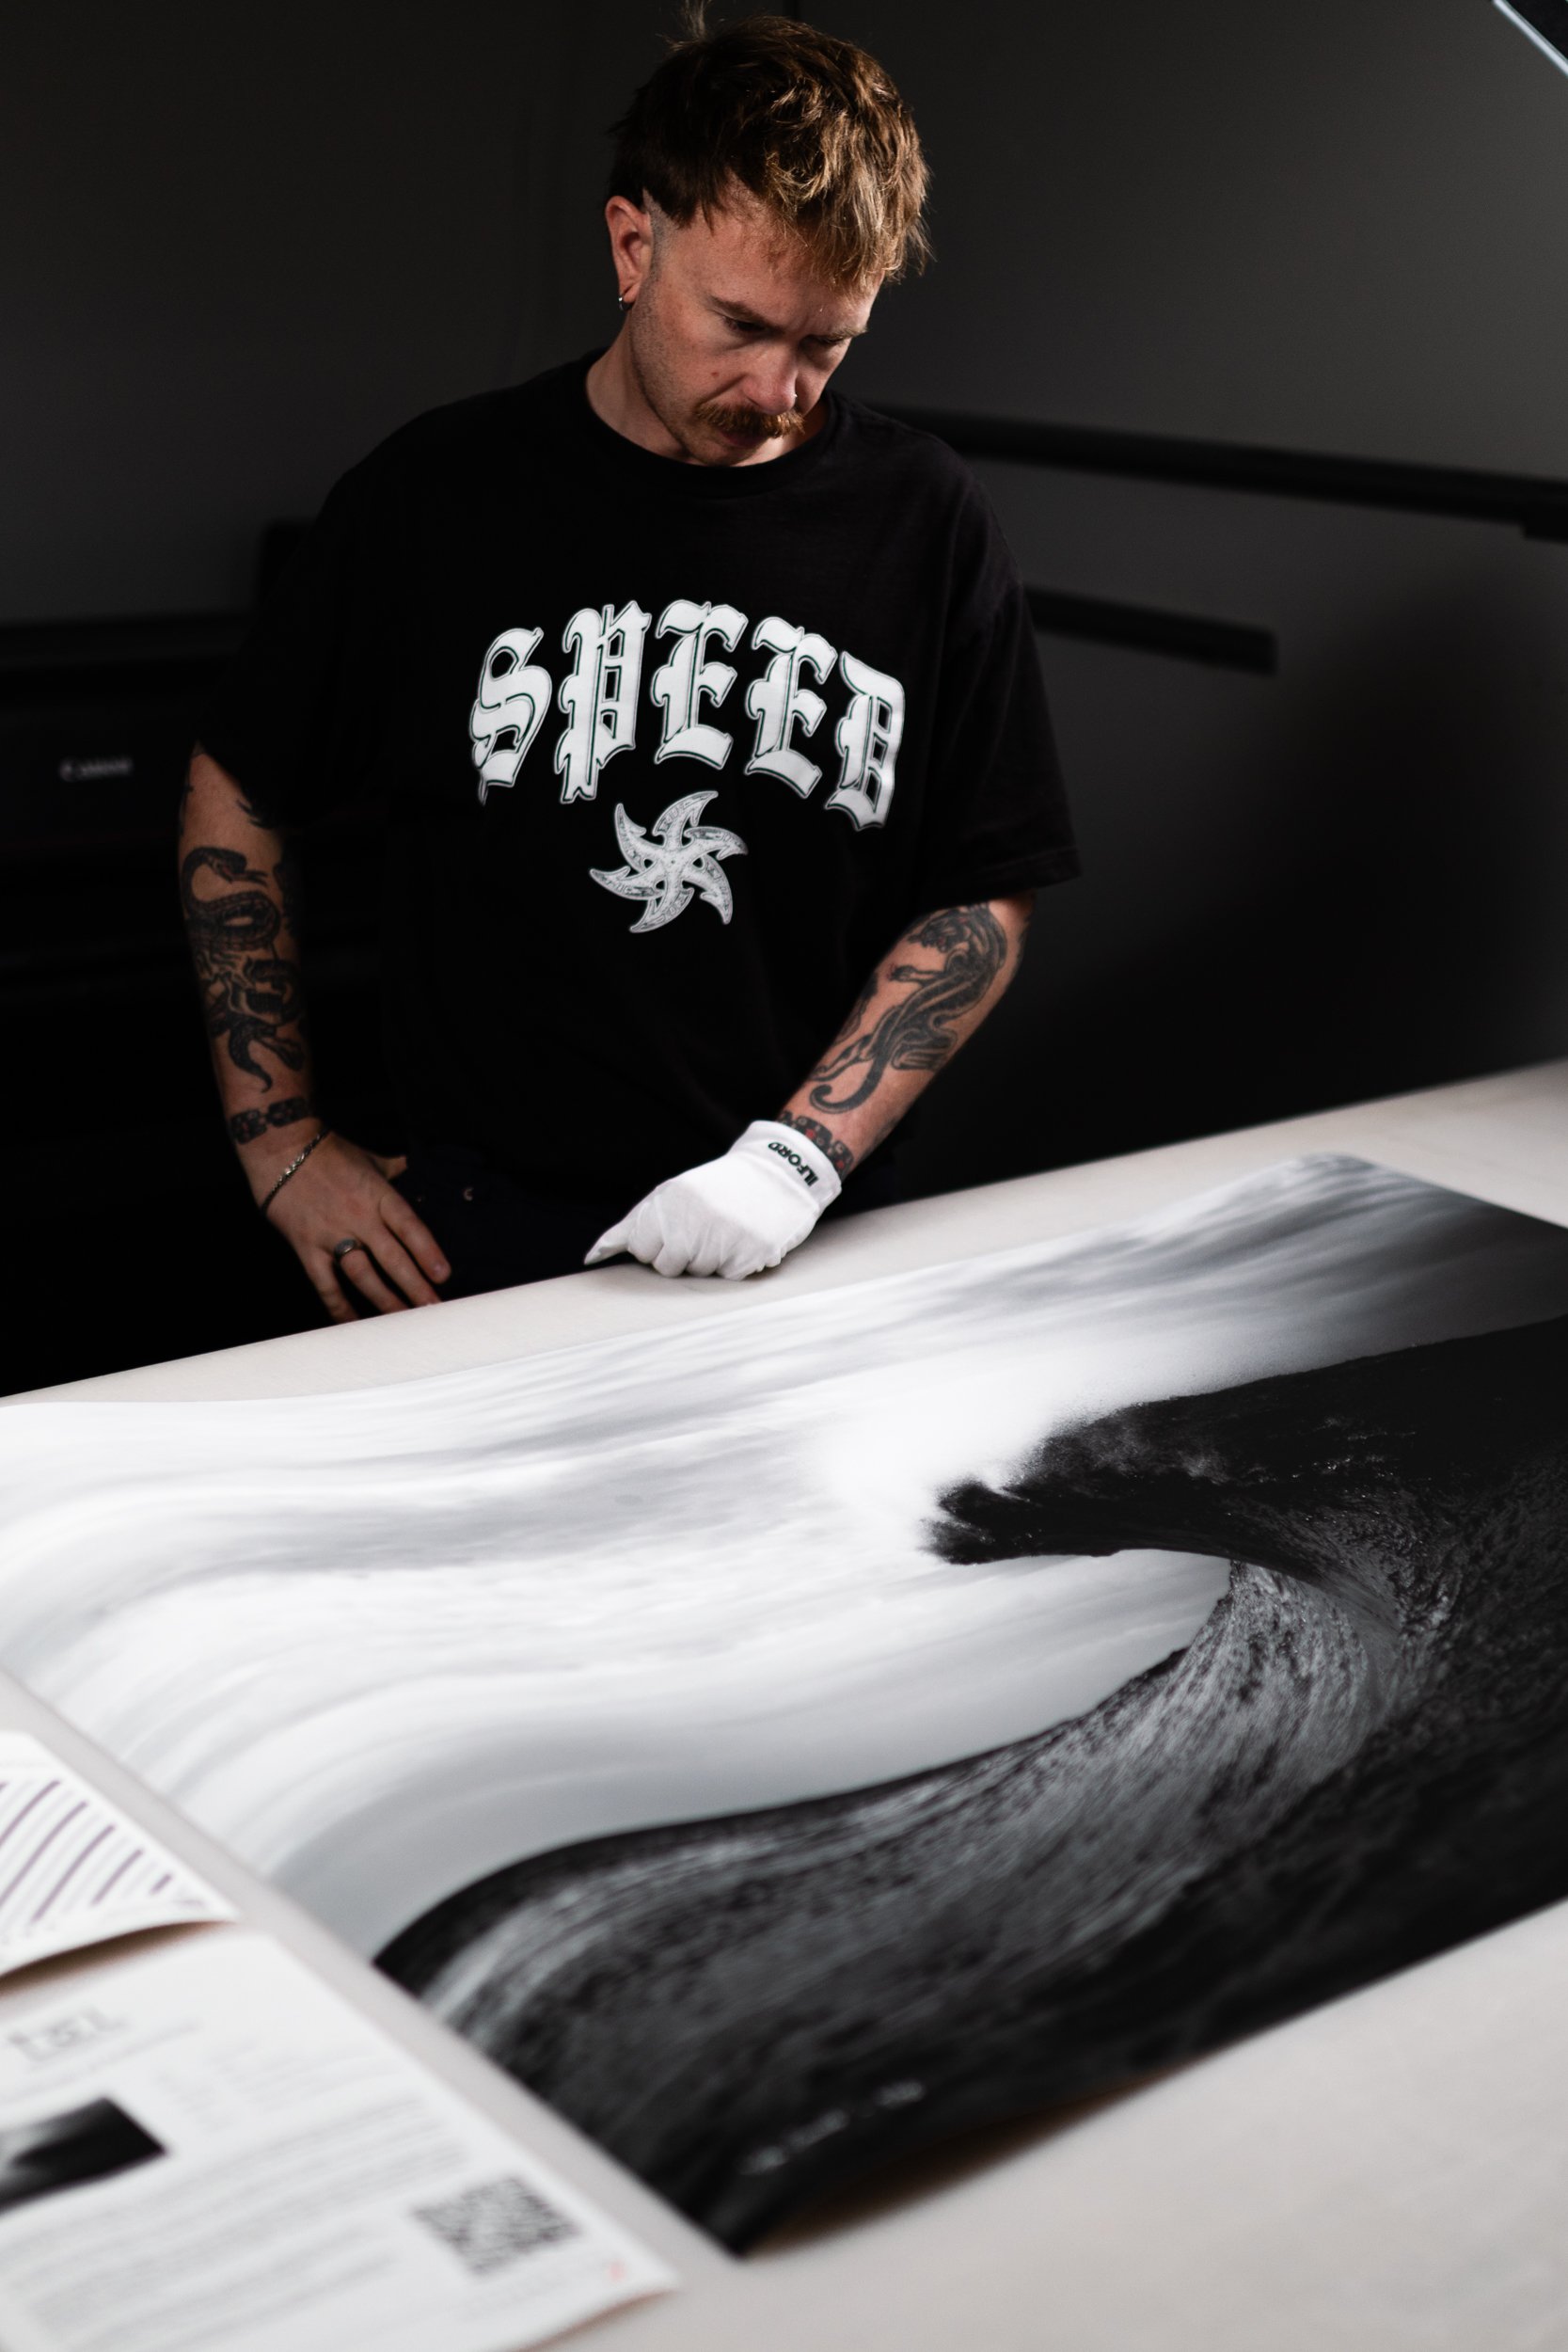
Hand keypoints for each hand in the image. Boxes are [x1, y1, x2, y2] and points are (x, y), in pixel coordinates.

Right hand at [256, 1133, 449, 1322]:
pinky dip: (339, 1306)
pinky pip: (325, 1284)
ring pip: (362, 1274)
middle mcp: (357, 1217)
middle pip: (391, 1257)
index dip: (427, 1251)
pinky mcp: (306, 1248)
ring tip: (402, 1322)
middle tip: (433, 1310)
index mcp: (378, 1194)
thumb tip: (417, 1167)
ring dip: (383, 1300)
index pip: (408, 1226)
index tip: (443, 1275)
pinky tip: (354, 1324)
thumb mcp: (369, 1159)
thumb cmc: (330, 1153)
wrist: (279, 1149)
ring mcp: (330, 1234)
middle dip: (414, 1286)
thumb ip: (395, 1170)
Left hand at [585, 1121, 840, 1279]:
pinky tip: (744, 1238)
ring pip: (699, 1275)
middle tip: (704, 1228)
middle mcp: (695, 1221)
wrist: (780, 1172)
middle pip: (668, 1268)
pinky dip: (735, 1263)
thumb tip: (591, 1257)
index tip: (677, 1225)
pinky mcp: (753, 1253)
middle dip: (682, 1255)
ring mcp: (725, 1238)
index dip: (659, 1242)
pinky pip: (728, 1278)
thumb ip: (632, 1226)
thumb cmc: (717, 1188)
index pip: (644, 1252)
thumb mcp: (672, 1194)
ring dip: (710, 1260)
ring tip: (726, 1230)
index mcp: (671, 1202)